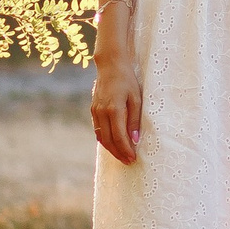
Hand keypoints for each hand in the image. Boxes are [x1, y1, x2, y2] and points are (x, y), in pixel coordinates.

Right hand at [92, 46, 141, 162]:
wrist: (110, 66)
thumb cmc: (127, 80)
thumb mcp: (136, 98)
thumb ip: (134, 120)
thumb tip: (135, 140)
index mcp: (114, 109)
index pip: (119, 137)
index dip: (126, 150)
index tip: (133, 158)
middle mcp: (102, 112)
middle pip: (109, 140)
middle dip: (119, 153)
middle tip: (129, 161)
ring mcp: (95, 112)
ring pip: (101, 137)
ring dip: (111, 149)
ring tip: (122, 156)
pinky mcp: (93, 110)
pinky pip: (98, 130)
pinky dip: (105, 140)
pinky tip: (113, 144)